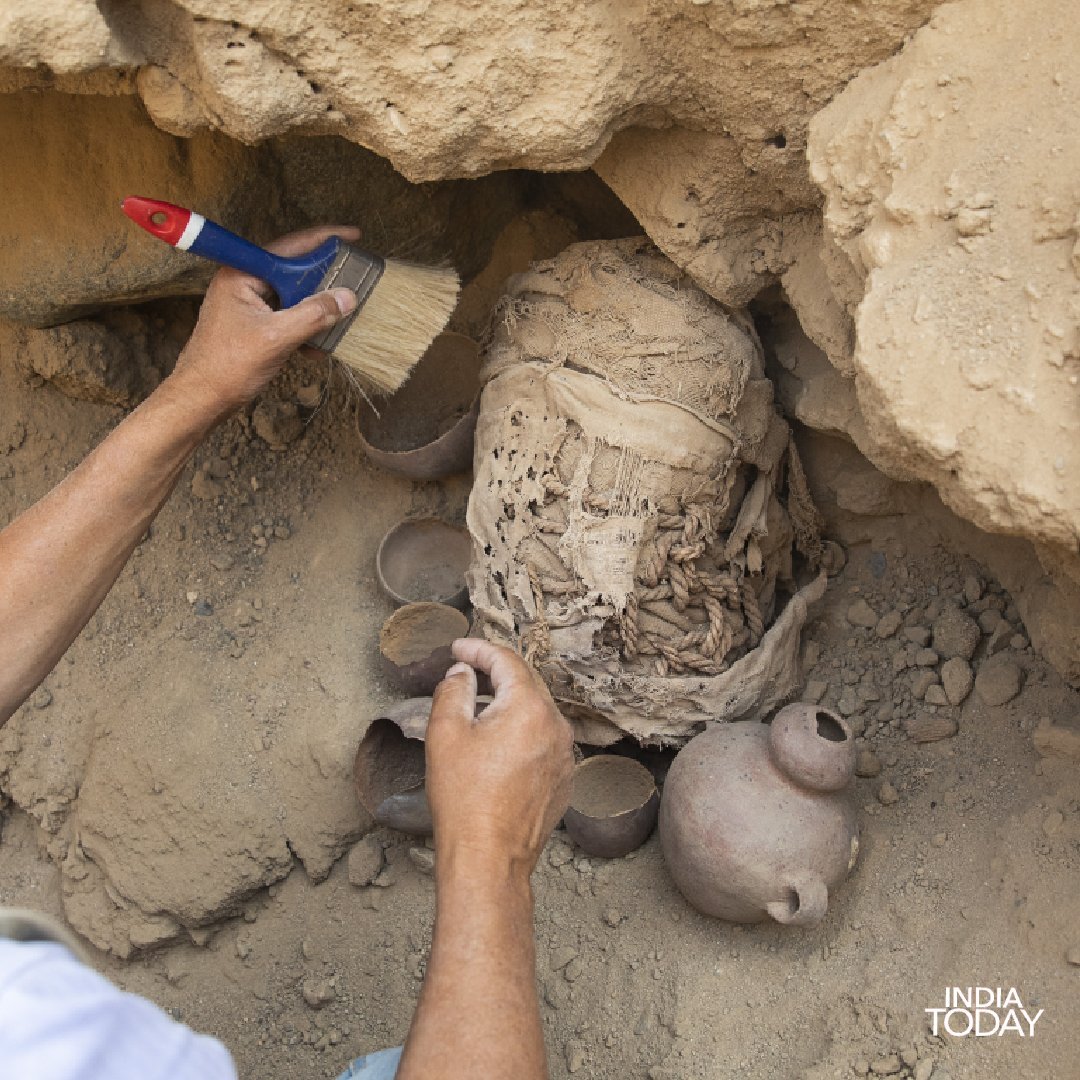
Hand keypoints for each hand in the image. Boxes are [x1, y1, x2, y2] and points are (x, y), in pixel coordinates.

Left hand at [168, 225, 361, 419]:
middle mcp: (244, 283)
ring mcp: (248, 305)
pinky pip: (287, 317)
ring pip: (293, 296)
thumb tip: (346, 298)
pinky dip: (305, 328)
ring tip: (341, 316)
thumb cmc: (226, 367)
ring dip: (316, 309)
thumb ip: (313, 315)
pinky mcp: (254, 326)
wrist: (201, 401)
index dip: (322, 240)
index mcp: (242, 275)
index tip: (351, 236)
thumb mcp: (276, 338)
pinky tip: (319, 345)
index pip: (288, 247)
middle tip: (354, 279)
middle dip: (323, 279)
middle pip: (293, 271)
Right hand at [426, 639, 574, 875]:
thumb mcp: (445, 734)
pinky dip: (522, 731)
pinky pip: (543, 740)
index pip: (507, 660)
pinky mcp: (563, 778)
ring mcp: (564, 754)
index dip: (479, 649)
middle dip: (495, 673)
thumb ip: (453, 690)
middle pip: (526, 683)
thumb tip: (462, 674)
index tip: (458, 649)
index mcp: (530, 708)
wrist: (489, 858)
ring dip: (509, 703)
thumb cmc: (465, 800)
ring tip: (478, 706)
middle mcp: (556, 726)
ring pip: (536, 712)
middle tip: (466, 670)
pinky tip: (498, 743)